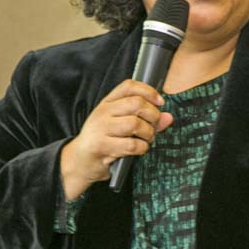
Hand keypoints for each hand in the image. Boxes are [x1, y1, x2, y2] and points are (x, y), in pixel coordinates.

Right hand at [59, 79, 172, 198]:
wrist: (80, 161)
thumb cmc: (104, 141)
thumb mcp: (122, 126)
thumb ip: (146, 120)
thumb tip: (168, 117)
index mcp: (107, 102)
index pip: (129, 86)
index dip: (149, 91)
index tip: (160, 102)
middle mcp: (103, 112)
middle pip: (136, 103)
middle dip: (153, 115)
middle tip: (154, 126)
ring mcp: (101, 128)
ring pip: (135, 123)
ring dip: (148, 133)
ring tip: (147, 139)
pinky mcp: (102, 145)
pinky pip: (131, 144)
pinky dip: (142, 148)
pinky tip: (139, 149)